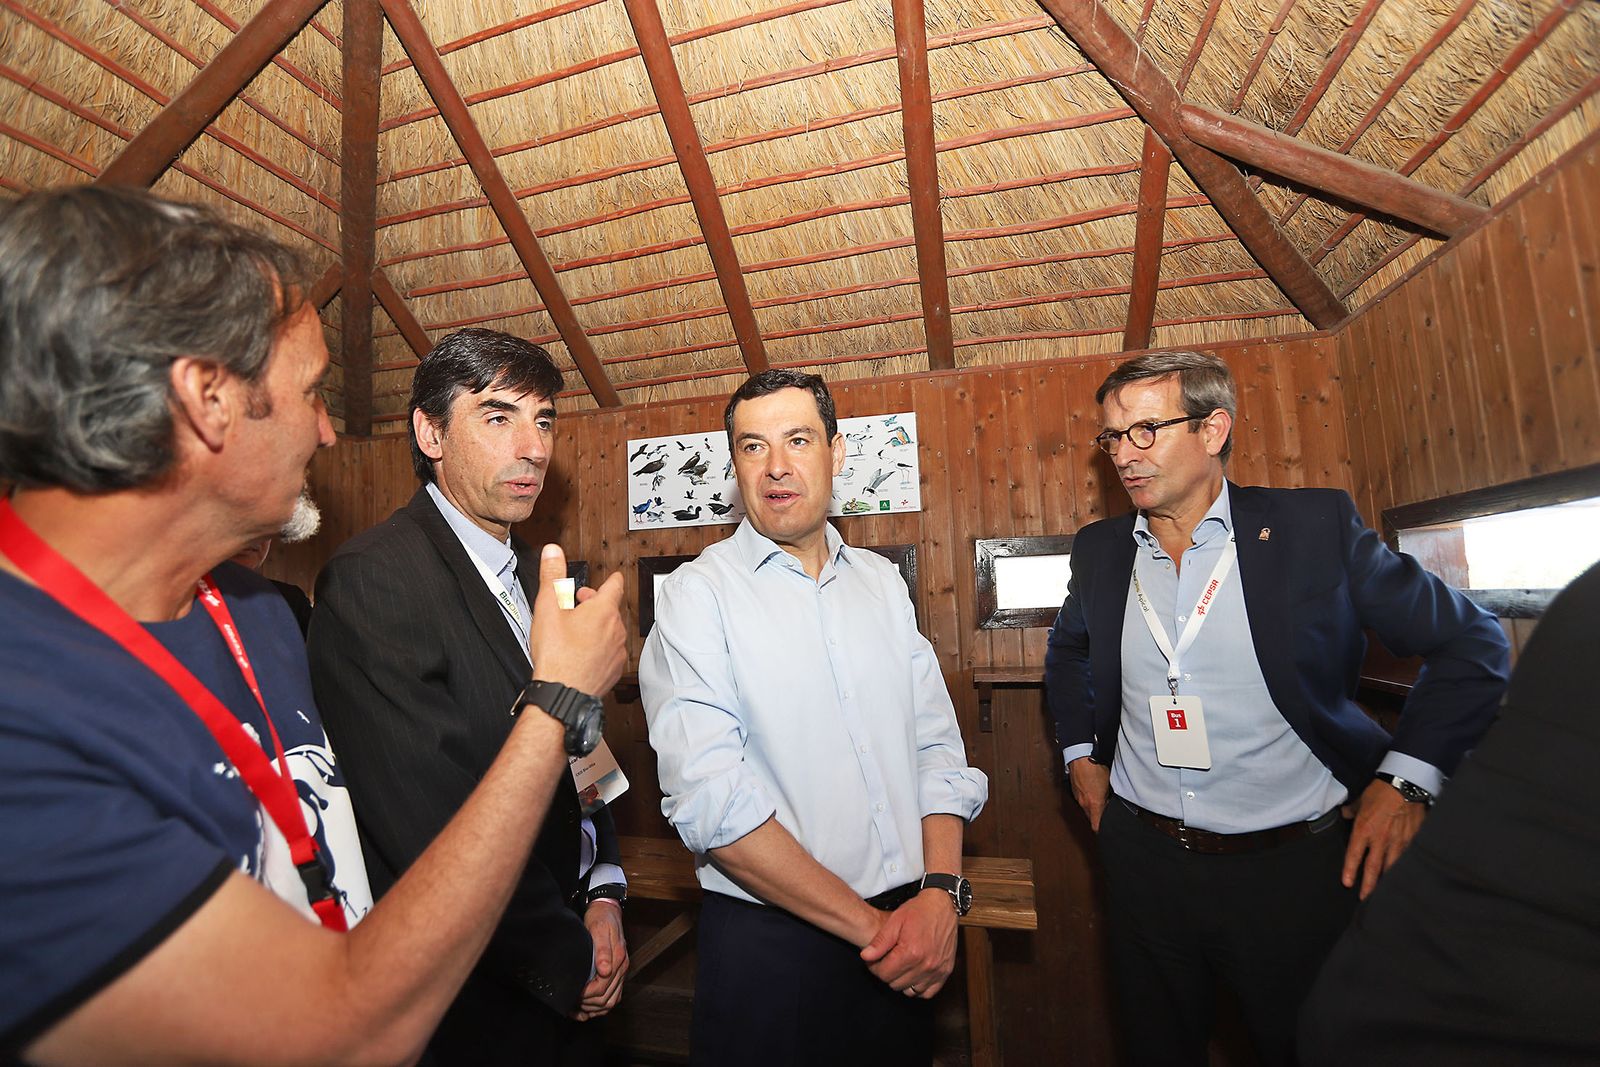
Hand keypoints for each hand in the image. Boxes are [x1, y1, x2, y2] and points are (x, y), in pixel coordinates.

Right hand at [528, 545, 626, 696]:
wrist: (563, 693)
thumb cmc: (557, 655)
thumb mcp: (548, 608)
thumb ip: (552, 576)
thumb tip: (553, 552)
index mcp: (603, 611)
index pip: (614, 586)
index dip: (612, 579)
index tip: (613, 577)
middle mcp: (616, 629)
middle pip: (610, 609)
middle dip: (595, 603)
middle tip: (579, 603)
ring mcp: (618, 651)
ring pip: (611, 631)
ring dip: (598, 626)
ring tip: (578, 630)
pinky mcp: (615, 669)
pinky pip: (610, 651)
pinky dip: (600, 647)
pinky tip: (583, 652)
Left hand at [574, 899, 627, 1020]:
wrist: (607, 911)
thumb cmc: (601, 919)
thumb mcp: (599, 929)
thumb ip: (602, 951)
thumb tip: (605, 971)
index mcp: (618, 960)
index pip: (602, 988)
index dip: (586, 995)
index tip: (573, 994)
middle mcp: (621, 969)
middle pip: (606, 1000)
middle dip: (587, 1004)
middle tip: (571, 1002)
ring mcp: (619, 973)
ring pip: (609, 1002)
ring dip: (593, 1009)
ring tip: (576, 1009)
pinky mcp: (615, 974)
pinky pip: (611, 998)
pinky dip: (598, 1007)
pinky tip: (585, 1007)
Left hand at [859, 890, 957, 998]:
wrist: (942, 905)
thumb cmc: (918, 911)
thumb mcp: (895, 921)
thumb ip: (880, 942)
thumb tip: (865, 957)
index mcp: (911, 953)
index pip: (884, 974)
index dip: (875, 967)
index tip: (875, 960)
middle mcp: (925, 965)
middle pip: (895, 984)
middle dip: (887, 974)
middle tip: (887, 960)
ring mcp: (937, 970)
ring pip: (910, 991)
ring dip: (902, 981)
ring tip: (900, 966)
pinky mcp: (945, 972)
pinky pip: (928, 993)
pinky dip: (918, 987)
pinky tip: (913, 974)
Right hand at [1068, 757, 1110, 831]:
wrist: (1080, 758)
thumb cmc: (1094, 768)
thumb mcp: (1108, 783)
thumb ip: (1109, 797)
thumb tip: (1110, 803)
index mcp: (1094, 804)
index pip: (1096, 826)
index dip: (1101, 830)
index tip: (1105, 830)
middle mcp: (1084, 804)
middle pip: (1091, 819)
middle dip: (1098, 818)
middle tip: (1106, 814)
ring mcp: (1078, 798)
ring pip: (1086, 810)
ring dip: (1092, 809)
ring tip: (1100, 800)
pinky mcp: (1074, 792)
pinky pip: (1081, 801)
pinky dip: (1087, 801)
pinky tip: (1092, 792)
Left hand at [1341, 779, 1425, 899]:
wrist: (1405, 784)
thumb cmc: (1381, 791)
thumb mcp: (1361, 800)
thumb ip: (1352, 811)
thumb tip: (1345, 814)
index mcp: (1364, 829)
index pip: (1354, 855)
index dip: (1349, 870)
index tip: (1347, 883)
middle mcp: (1380, 839)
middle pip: (1373, 868)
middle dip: (1368, 885)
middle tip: (1365, 898)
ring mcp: (1397, 841)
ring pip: (1391, 866)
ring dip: (1386, 880)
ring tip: (1384, 894)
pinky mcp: (1412, 839)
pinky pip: (1407, 858)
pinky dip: (1404, 868)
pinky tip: (1403, 877)